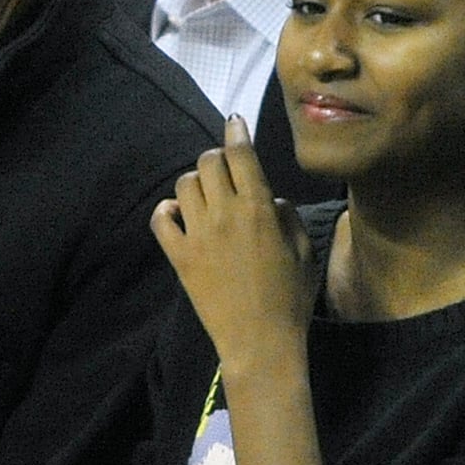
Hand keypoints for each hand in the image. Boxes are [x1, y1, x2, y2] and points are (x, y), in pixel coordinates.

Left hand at [151, 115, 318, 368]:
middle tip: (224, 169)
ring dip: (195, 182)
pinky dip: (166, 211)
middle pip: (209, 162)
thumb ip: (289, 217)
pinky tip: (177, 215)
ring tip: (205, 195)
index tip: (234, 122)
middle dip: (216, 158)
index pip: (241, 154)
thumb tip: (273, 199)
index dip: (236, 132)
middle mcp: (225, 214)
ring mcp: (198, 234)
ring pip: (184, 184)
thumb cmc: (290, 299)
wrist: (260, 342)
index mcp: (260, 209)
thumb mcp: (304, 252)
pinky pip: (161, 219)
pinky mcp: (179, 257)